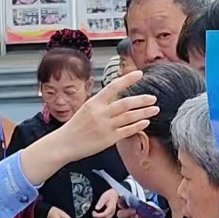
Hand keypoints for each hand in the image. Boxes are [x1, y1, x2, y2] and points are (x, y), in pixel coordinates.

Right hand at [19, 71, 156, 183]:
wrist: (64, 144)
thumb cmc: (75, 127)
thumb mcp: (86, 109)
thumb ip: (102, 103)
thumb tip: (117, 97)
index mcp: (94, 103)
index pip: (113, 86)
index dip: (127, 79)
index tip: (139, 74)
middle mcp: (100, 113)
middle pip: (126, 103)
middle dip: (142, 100)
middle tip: (153, 98)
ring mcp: (105, 126)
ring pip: (130, 117)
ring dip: (144, 112)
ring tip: (154, 109)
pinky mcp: (108, 139)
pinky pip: (127, 131)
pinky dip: (138, 126)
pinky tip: (145, 122)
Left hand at [92, 190, 118, 217]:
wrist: (115, 194)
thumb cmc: (110, 195)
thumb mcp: (104, 197)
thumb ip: (100, 202)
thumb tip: (96, 208)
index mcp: (111, 208)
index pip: (104, 215)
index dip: (97, 215)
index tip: (93, 212)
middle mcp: (111, 213)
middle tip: (93, 213)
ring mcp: (111, 215)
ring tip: (95, 214)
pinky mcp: (110, 215)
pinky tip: (97, 215)